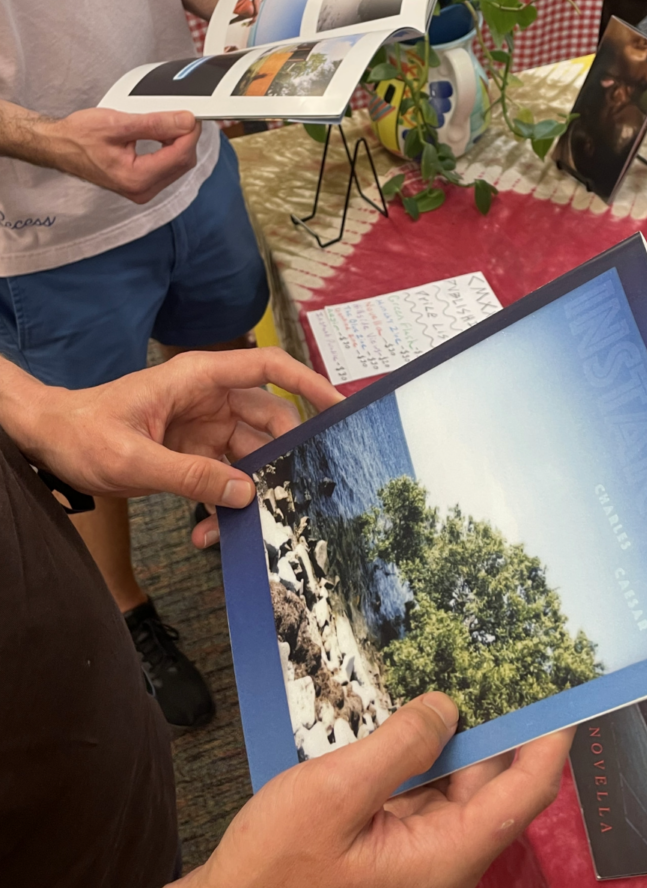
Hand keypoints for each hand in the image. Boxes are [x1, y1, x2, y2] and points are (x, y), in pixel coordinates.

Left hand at [4, 348, 341, 507]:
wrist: (50, 441)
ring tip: (242, 527)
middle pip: (270, 421)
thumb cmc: (83, 432)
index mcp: (199, 379)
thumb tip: (248, 493)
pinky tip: (205, 534)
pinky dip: (222, 507)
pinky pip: (226, 479)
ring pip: (251, 457)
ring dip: (251, 492)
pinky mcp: (196, 454)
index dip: (309, 382)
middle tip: (298, 494)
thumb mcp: (133, 459)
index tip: (340, 406)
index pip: (268, 368)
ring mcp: (206, 428)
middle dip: (284, 458)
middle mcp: (210, 400)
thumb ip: (191, 476)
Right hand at [36, 107, 201, 203]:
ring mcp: (142, 190)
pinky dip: (170, 151)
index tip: (192, 115)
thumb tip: (185, 121)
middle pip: (182, 163)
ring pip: (178, 167)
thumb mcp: (118, 123)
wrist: (59, 147)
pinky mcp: (141, 186)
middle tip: (182, 115)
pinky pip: (167, 169)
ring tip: (169, 123)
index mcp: (136, 178)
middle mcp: (142, 190)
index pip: (179, 156)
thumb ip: (155, 124)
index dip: (190, 133)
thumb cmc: (79, 136)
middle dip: (186, 139)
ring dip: (179, 144)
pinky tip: (164, 136)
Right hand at [171, 692, 572, 887]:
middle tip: (492, 660)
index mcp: (445, 856)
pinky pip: (421, 794)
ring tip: (448, 675)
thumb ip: (399, 747)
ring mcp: (415, 854)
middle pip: (489, 784)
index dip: (548, 741)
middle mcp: (442, 857)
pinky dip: (419, 755)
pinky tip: (405, 719)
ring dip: (451, 736)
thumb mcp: (334, 794)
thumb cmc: (275, 870)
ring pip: (453, 785)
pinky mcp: (389, 848)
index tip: (564, 691)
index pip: (522, 794)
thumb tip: (448, 707)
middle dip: (494, 723)